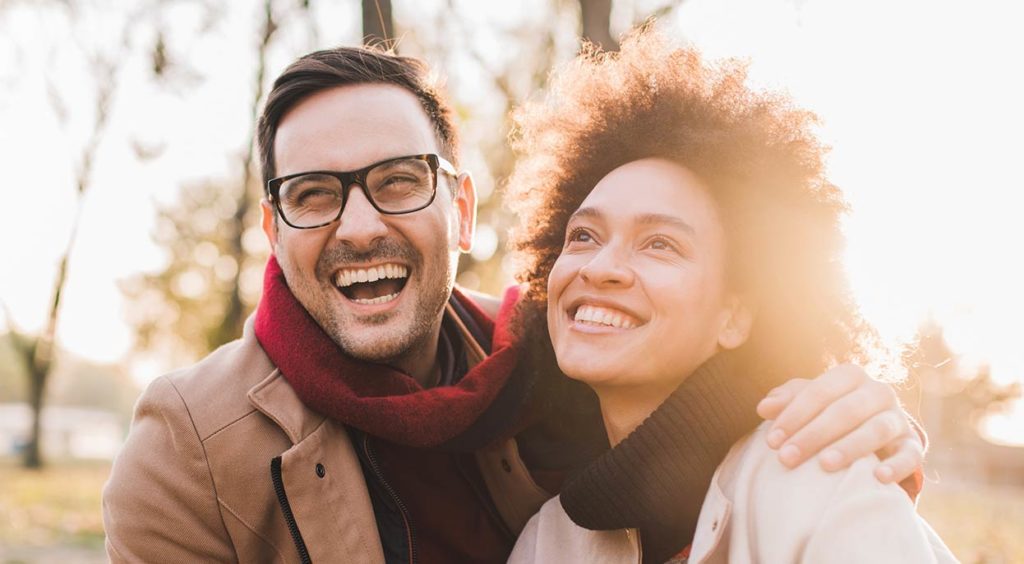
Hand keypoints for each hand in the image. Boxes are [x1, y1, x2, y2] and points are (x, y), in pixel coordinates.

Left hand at [756, 364, 923, 483]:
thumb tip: (764, 407)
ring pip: (876, 429)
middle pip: (845, 411)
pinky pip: (910, 454)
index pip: (819, 392)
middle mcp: (878, 391)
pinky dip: (896, 465)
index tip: (771, 441)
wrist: (876, 432)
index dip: (793, 416)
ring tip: (824, 466)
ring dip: (849, 447)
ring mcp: (898, 418)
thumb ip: (787, 400)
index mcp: (850, 375)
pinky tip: (877, 477)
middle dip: (813, 435)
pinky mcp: (913, 444)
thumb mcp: (809, 402)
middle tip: (786, 458)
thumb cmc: (832, 412)